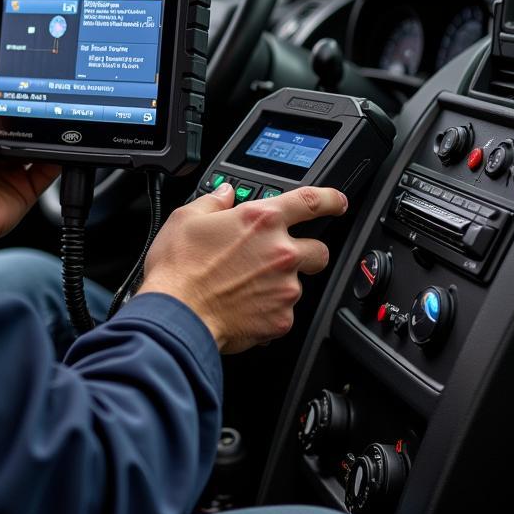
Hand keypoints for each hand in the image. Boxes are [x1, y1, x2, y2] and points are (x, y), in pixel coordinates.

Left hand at [0, 59, 59, 253]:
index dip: (6, 92)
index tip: (21, 76)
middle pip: (20, 123)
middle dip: (30, 111)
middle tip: (43, 94)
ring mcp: (11, 168)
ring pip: (38, 143)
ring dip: (47, 132)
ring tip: (55, 115)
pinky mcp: (27, 186)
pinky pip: (51, 169)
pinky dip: (60, 157)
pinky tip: (64, 143)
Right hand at [138, 183, 345, 353]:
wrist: (177, 314)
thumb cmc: (179, 267)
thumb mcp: (187, 219)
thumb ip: (213, 202)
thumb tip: (224, 194)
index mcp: (261, 220)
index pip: (310, 201)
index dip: (329, 199)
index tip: (336, 202)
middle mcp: (281, 252)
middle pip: (319, 249)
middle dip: (306, 251)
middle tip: (278, 257)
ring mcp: (285, 288)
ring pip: (298, 284)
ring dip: (280, 283)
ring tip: (246, 287)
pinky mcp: (282, 319)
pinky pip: (284, 312)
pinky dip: (268, 310)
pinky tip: (243, 307)